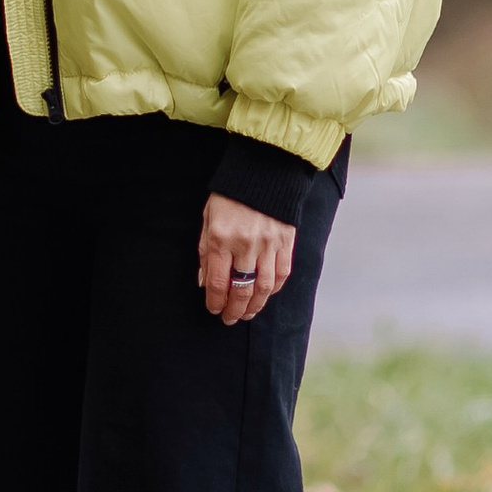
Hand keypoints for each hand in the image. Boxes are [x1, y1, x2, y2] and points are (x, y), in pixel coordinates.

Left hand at [200, 193, 293, 325]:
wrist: (263, 172)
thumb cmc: (229, 196)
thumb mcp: (208, 219)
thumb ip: (205, 251)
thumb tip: (205, 282)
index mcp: (221, 238)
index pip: (218, 282)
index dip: (215, 301)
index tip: (213, 310)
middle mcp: (245, 245)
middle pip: (241, 289)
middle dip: (234, 310)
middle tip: (230, 319)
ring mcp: (268, 244)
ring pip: (264, 287)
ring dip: (255, 305)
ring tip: (247, 313)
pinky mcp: (286, 242)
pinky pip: (282, 274)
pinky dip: (274, 289)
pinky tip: (265, 295)